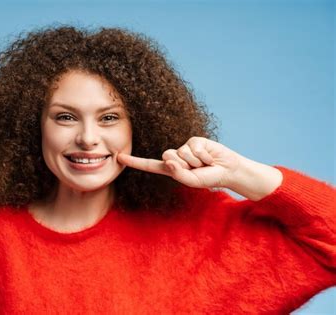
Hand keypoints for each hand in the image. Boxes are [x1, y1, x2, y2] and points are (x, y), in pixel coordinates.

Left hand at [117, 136, 242, 188]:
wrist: (227, 170)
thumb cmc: (208, 177)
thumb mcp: (192, 180)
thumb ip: (179, 174)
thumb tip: (168, 161)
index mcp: (170, 168)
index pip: (149, 164)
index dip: (134, 161)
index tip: (119, 158)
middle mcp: (175, 156)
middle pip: (167, 156)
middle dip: (184, 164)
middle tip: (197, 169)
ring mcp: (184, 147)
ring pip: (181, 152)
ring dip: (196, 161)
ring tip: (204, 164)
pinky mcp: (194, 140)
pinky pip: (193, 147)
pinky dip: (203, 155)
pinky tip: (209, 157)